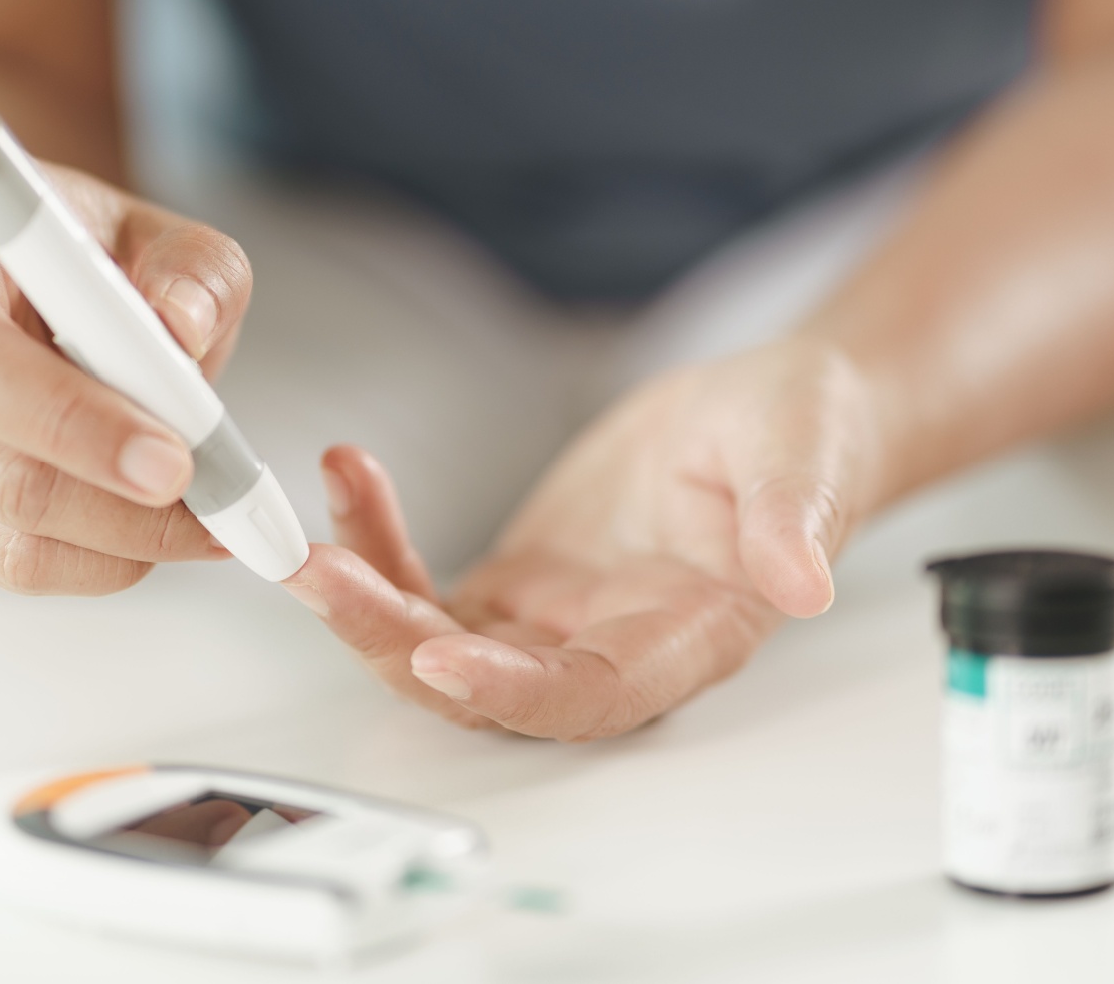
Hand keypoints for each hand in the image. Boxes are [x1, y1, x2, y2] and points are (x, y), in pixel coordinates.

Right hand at [0, 56, 252, 593]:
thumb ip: (191, 269)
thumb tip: (179, 329)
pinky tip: (173, 538)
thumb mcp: (163, 245)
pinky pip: (15, 555)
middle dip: (78, 426)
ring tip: (212, 515)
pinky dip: (110, 559)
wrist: (46, 339)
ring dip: (119, 515)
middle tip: (177, 462)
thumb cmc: (101, 279)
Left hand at [285, 340, 883, 738]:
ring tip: (309, 533)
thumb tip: (801, 580)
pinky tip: (351, 479)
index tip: (438, 654)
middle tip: (322, 575)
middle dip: (393, 641)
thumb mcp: (804, 455)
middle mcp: (606, 649)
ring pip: (436, 646)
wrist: (761, 419)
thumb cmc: (799, 438)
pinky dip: (379, 544)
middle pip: (483, 689)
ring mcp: (550, 624)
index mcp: (683, 639)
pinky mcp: (514, 586)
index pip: (588, 694)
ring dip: (365, 599)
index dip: (511, 689)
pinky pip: (425, 586)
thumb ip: (793, 518)